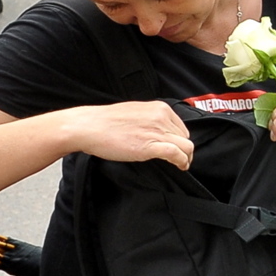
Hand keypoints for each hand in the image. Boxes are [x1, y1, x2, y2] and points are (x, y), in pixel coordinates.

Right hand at [76, 101, 194, 167]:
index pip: (181, 126)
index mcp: (159, 108)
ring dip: (186, 158)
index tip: (177, 148)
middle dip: (184, 150)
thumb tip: (158, 131)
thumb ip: (150, 119)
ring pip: (186, 146)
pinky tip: (180, 167)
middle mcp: (161, 117)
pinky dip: (182, 162)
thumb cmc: (106, 121)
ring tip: (182, 165)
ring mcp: (157, 131)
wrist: (90, 126)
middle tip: (180, 160)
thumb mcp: (135, 112)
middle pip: (185, 137)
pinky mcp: (151, 145)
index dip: (181, 140)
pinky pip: (176, 154)